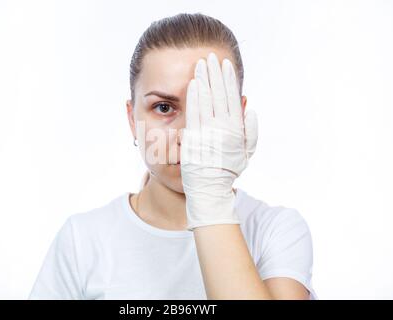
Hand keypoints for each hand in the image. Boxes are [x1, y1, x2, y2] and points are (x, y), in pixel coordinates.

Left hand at [181, 52, 257, 230]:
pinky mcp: (193, 136)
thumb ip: (250, 131)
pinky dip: (194, 96)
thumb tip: (249, 108)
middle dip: (215, 73)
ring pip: (206, 99)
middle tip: (211, 57)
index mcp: (236, 128)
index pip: (232, 97)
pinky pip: (194, 112)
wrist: (210, 188)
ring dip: (203, 79)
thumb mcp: (246, 153)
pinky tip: (193, 83)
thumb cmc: (228, 171)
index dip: (228, 79)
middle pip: (219, 94)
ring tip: (201, 64)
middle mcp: (223, 127)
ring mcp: (207, 131)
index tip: (225, 65)